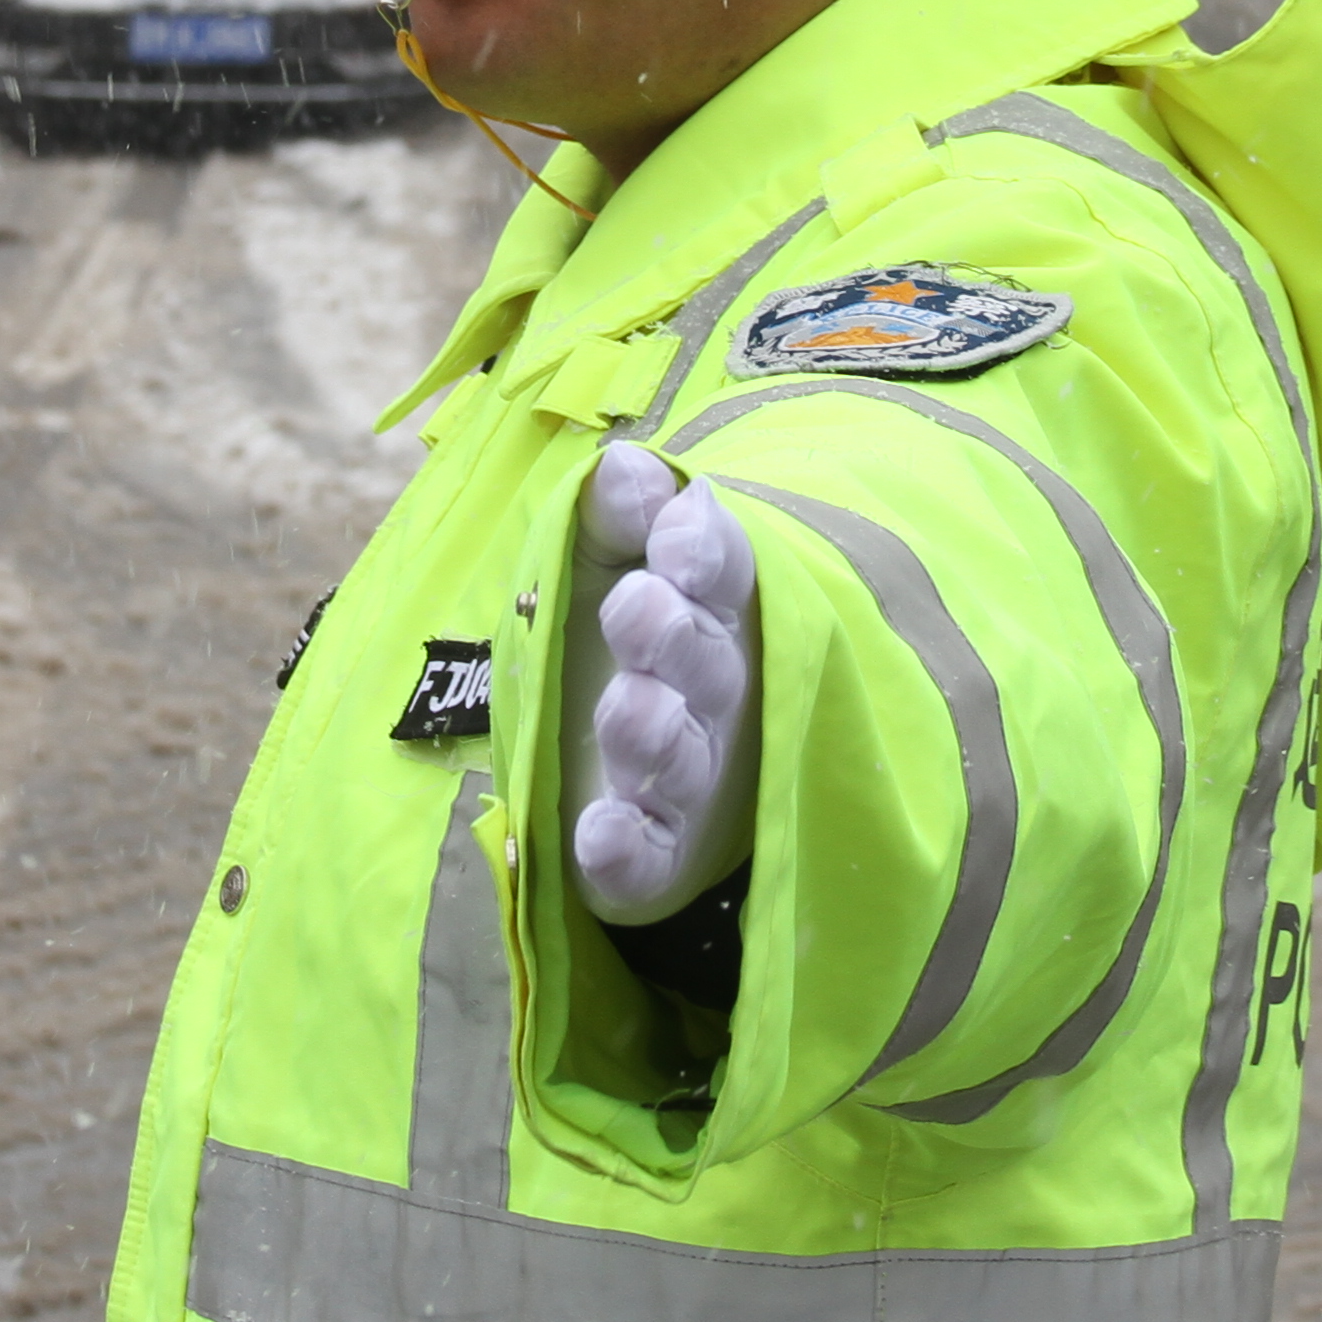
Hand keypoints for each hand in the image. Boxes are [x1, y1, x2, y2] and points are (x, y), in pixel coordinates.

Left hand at [570, 440, 758, 925]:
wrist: (627, 760)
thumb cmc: (621, 636)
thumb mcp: (607, 560)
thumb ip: (612, 513)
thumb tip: (624, 468)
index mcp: (708, 606)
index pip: (720, 569)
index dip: (701, 549)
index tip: (677, 531)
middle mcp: (711, 690)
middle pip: (703, 661)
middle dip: (670, 634)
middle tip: (637, 606)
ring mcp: (690, 771)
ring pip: (679, 755)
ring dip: (654, 733)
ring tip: (627, 711)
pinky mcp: (657, 849)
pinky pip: (648, 853)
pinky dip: (628, 850)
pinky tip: (601, 837)